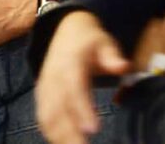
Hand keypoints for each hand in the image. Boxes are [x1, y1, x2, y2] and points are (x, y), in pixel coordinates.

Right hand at [36, 11, 131, 143]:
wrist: (67, 32)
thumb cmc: (89, 40)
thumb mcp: (104, 42)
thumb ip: (112, 56)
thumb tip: (122, 66)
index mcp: (70, 63)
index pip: (74, 88)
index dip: (82, 109)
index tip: (93, 129)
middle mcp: (54, 76)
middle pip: (58, 107)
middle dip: (69, 132)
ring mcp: (45, 86)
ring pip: (47, 115)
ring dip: (58, 136)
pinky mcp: (42, 94)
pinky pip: (42, 116)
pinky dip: (49, 132)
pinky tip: (62, 143)